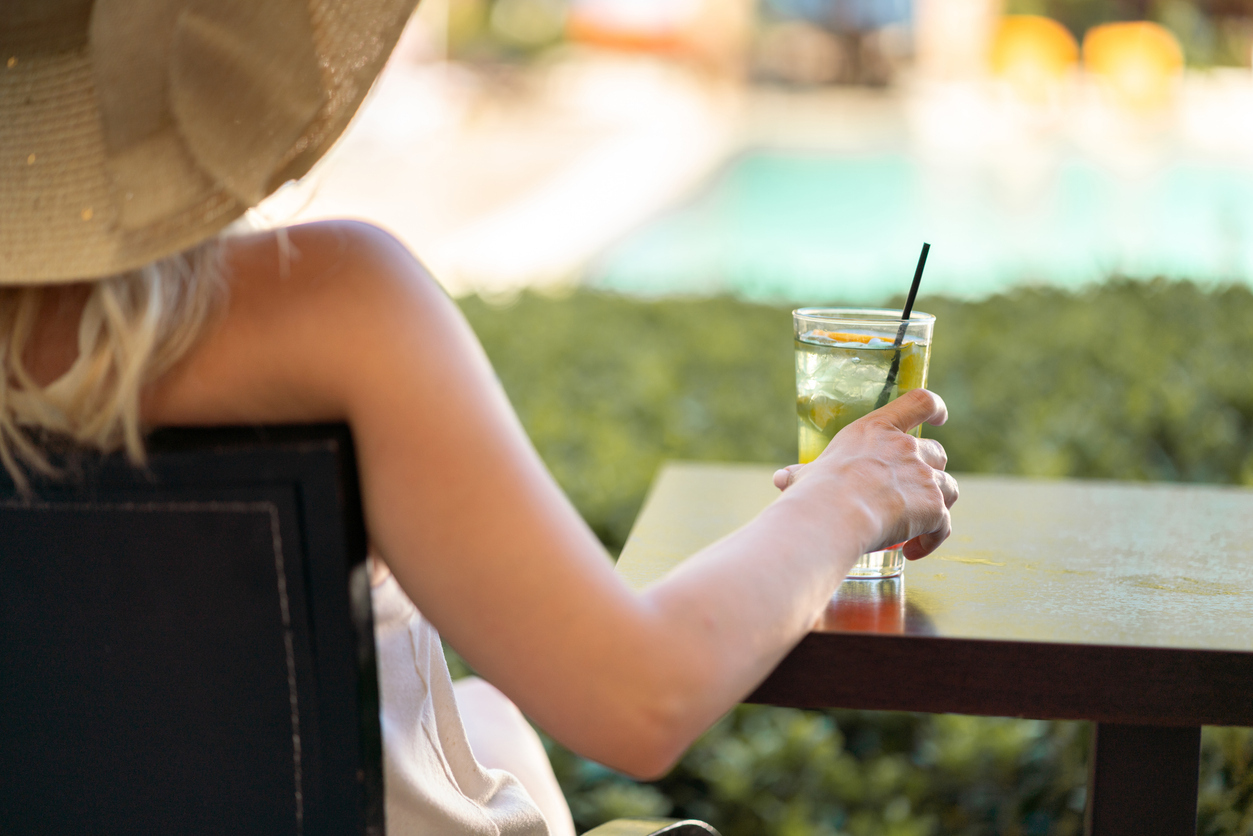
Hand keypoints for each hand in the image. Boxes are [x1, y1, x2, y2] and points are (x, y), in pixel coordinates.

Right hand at [773, 388, 957, 560]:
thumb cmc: (815, 492)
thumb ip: (802, 475)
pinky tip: (913, 552)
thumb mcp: (807, 476)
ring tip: (916, 526)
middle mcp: (905, 447)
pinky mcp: (933, 506)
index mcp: (876, 430)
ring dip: (937, 504)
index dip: (934, 407)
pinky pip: (943, 525)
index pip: (918, 402)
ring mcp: (923, 476)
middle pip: (937, 452)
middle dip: (930, 472)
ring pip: (948, 487)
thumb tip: (782, 479)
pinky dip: (932, 539)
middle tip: (911, 494)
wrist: (832, 514)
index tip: (940, 417)